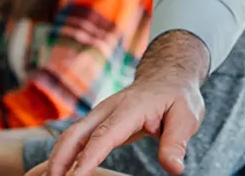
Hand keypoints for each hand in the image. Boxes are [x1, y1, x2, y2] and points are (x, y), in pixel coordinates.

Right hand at [45, 31, 208, 175]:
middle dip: (60, 159)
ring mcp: (100, 114)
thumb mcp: (187, 117)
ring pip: (71, 136)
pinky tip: (59, 172)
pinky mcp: (98, 122)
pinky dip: (63, 155)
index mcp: (130, 108)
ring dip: (57, 158)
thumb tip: (174, 168)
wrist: (167, 77)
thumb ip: (176, 143)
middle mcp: (109, 109)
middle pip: (76, 134)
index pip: (105, 135)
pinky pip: (76, 139)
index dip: (89, 157)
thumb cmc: (178, 98)